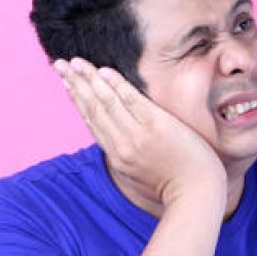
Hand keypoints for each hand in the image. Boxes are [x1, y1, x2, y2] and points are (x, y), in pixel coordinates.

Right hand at [55, 57, 226, 212]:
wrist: (196, 193)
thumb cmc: (175, 185)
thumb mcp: (141, 175)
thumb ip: (127, 157)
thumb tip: (120, 144)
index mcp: (117, 156)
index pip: (92, 122)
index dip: (77, 100)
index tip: (67, 83)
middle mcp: (121, 144)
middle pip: (93, 109)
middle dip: (75, 84)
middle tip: (60, 64)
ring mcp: (137, 135)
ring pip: (106, 102)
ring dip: (89, 79)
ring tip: (75, 62)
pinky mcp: (156, 125)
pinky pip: (132, 100)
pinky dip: (116, 85)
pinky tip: (104, 71)